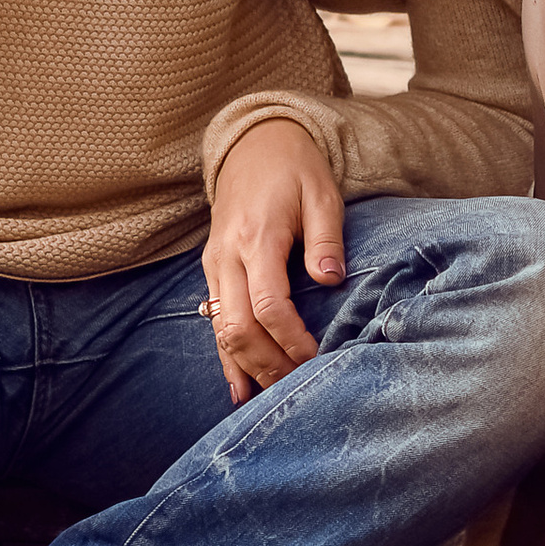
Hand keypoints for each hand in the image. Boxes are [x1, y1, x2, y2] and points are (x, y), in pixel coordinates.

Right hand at [201, 116, 346, 398]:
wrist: (254, 144)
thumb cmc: (295, 169)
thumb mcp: (322, 193)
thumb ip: (326, 238)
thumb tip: (331, 280)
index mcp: (256, 238)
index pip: (268, 304)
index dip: (291, 338)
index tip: (317, 358)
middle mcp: (227, 256)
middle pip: (238, 327)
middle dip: (267, 364)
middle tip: (299, 388)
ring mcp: (215, 266)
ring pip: (220, 331)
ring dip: (246, 368)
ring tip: (270, 401)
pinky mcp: (213, 271)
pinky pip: (214, 322)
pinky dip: (226, 358)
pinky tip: (239, 390)